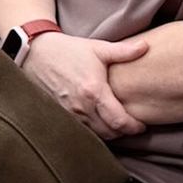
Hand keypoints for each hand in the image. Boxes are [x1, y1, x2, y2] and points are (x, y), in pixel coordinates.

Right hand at [23, 32, 149, 139]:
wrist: (36, 54)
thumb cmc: (69, 50)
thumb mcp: (98, 48)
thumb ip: (123, 51)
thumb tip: (145, 47)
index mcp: (94, 91)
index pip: (118, 121)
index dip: (134, 127)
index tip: (142, 125)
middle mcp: (81, 107)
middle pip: (109, 133)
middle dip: (124, 132)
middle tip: (133, 125)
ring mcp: (69, 114)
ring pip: (95, 135)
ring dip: (109, 133)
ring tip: (118, 124)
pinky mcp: (60, 116)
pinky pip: (82, 131)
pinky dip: (94, 131)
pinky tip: (100, 123)